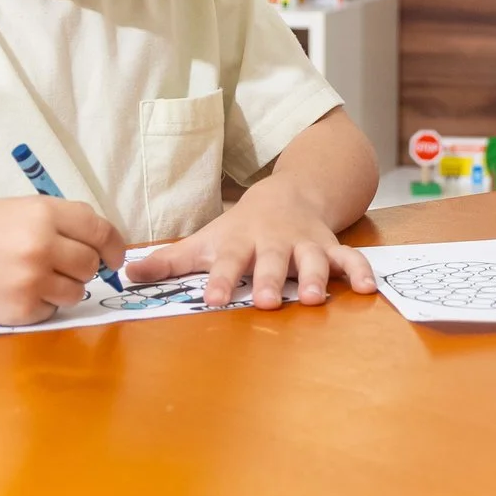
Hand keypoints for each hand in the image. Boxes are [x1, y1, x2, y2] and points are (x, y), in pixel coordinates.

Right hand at [0, 197, 126, 325]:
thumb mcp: (19, 209)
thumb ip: (61, 221)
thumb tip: (104, 246)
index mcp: (43, 213)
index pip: (100, 231)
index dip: (113, 247)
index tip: (114, 258)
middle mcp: (41, 245)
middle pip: (90, 265)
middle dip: (82, 268)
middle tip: (56, 266)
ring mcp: (31, 280)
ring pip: (77, 292)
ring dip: (64, 288)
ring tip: (33, 278)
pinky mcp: (21, 309)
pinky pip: (53, 310)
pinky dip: (41, 304)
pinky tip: (16, 291)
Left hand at [120, 176, 376, 308]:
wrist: (288, 193)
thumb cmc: (240, 228)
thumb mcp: (204, 241)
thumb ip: (169, 262)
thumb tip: (126, 276)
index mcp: (240, 243)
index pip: (227, 262)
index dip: (220, 280)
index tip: (212, 300)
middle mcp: (273, 243)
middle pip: (271, 261)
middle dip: (269, 280)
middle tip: (265, 302)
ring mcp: (305, 244)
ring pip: (311, 259)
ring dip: (314, 277)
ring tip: (314, 298)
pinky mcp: (330, 247)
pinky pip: (349, 258)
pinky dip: (359, 270)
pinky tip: (368, 289)